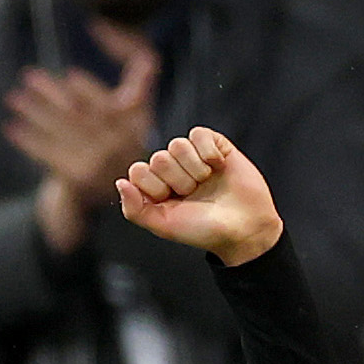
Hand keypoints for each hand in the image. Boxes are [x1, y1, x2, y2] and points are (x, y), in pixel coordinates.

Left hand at [4, 42, 158, 251]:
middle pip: (79, 112)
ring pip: (61, 130)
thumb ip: (131, 82)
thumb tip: (103, 29)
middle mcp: (121, 144)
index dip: (88, 90)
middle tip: (28, 76)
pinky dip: (28, 139)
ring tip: (13, 98)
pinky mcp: (77, 178)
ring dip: (34, 112)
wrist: (100, 199)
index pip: (109, 102)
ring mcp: (99, 163)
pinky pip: (48, 153)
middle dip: (50, 93)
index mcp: (138, 122)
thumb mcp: (130, 115)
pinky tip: (11, 128)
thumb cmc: (113, 144)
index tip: (68, 77)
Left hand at [116, 128, 283, 266]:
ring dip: (193, 168)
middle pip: (158, 157)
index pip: (138, 171)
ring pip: (177, 144)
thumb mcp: (163, 225)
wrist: (242, 227)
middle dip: (177, 180)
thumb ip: (135, 209)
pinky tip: (218, 167)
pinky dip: (208, 153)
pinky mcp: (215, 144)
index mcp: (156, 189)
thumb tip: (120, 182)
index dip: (154, 187)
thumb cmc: (202, 230)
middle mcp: (172, 171)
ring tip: (206, 183)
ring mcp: (193, 156)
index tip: (171, 202)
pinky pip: (199, 134)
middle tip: (193, 194)